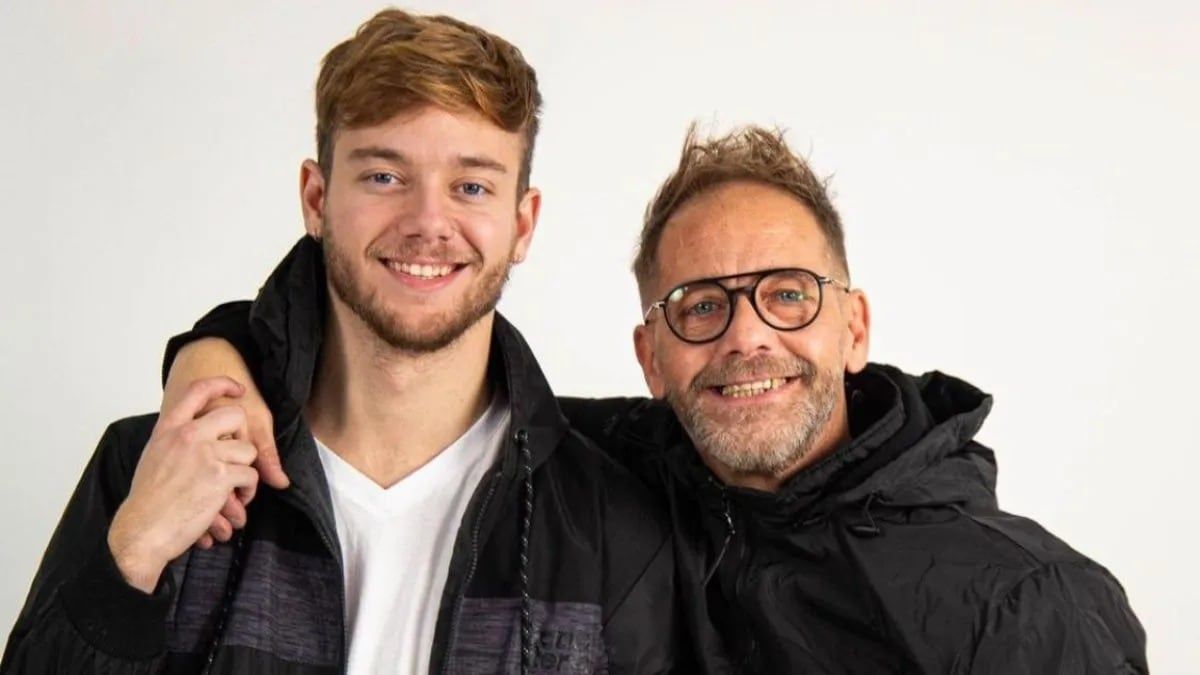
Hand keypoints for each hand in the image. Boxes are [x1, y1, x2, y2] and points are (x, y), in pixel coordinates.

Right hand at [109, 377, 259, 592]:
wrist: (142, 530)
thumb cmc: (147, 500)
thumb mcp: (155, 457)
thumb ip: (177, 440)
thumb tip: (199, 432)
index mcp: (169, 428)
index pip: (197, 390)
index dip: (222, 384)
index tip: (238, 390)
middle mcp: (187, 435)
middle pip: (235, 415)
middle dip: (246, 436)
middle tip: (241, 456)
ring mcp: (204, 454)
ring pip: (248, 450)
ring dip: (248, 471)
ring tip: (238, 489)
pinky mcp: (219, 476)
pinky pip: (251, 474)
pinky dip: (248, 490)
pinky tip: (236, 501)